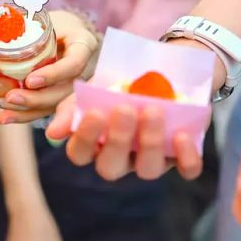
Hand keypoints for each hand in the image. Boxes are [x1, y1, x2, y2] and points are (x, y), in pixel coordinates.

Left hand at [0, 10, 99, 123]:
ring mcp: (73, 86)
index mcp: (82, 45)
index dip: (54, 75)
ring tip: (4, 116)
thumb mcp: (40, 19)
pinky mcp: (61, 96)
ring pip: (54, 105)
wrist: (70, 32)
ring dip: (29, 113)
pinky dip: (26, 115)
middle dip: (36, 99)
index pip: (74, 64)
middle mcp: (83, 70)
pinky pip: (46, 109)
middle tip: (11, 98)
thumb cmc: (55, 22)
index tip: (31, 80)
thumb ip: (12, 29)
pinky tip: (7, 117)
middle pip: (63, 92)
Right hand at [45, 38, 221, 180]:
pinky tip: (181, 135)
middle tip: (125, 109)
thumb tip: (54, 132)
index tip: (95, 112)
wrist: (160, 70)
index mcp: (95, 145)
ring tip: (152, 110)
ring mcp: (151, 159)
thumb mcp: (93, 89)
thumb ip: (73, 108)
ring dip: (150, 142)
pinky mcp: (182, 157)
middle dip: (118, 139)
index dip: (86, 139)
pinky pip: (186, 170)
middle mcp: (121, 158)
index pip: (81, 154)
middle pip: (111, 168)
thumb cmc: (119, 84)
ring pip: (148, 170)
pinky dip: (186, 158)